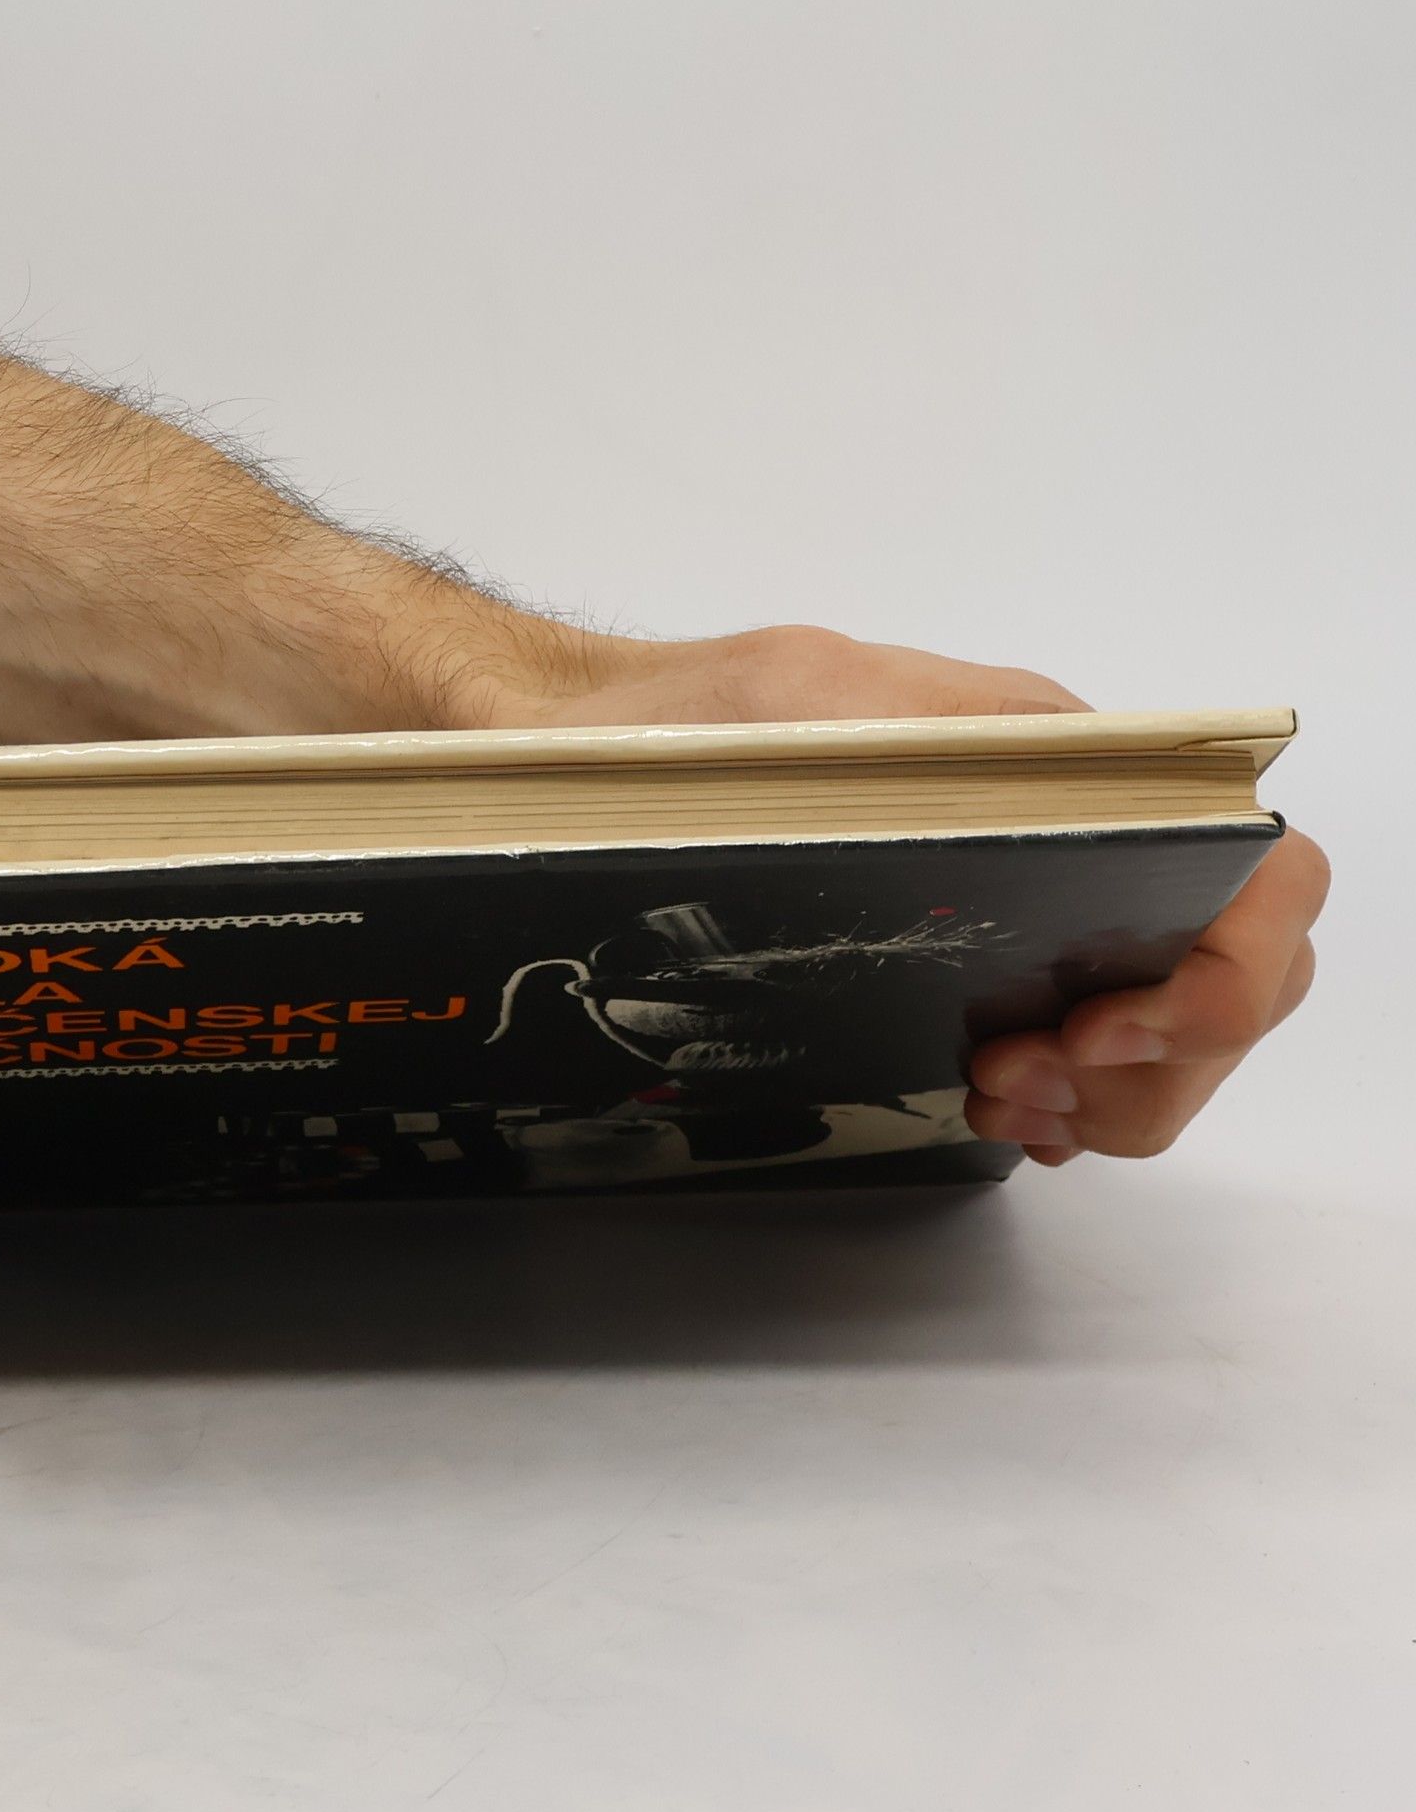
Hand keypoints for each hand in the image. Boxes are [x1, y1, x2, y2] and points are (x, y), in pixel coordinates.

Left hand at [513, 624, 1324, 1162]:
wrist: (570, 763)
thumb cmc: (665, 729)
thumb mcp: (779, 710)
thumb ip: (908, 734)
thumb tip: (1031, 777)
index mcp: (1054, 756)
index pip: (1240, 866)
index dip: (1213, 975)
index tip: (1092, 1033)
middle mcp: (1067, 820)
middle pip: (1226, 966)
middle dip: (1162, 1059)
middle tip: (1026, 1086)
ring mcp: (1029, 887)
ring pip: (1166, 1019)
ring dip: (1113, 1088)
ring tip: (1000, 1097)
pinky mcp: (978, 945)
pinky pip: (1084, 1033)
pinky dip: (1070, 1090)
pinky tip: (1000, 1102)